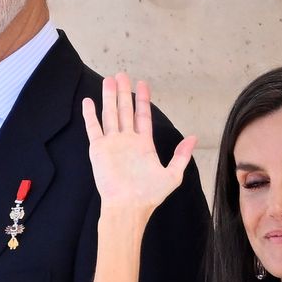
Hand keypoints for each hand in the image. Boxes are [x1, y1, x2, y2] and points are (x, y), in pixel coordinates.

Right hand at [82, 73, 195, 220]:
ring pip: (110, 114)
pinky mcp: (98, 149)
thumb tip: (193, 138)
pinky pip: (93, 128)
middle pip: (125, 110)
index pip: (143, 116)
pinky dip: (90, 115)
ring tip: (108, 80)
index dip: (143, 99)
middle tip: (122, 74)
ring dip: (109, 97)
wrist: (129, 206)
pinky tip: (88, 101)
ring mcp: (112, 143)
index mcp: (143, 144)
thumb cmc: (150, 194)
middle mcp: (127, 140)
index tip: (142, 83)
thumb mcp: (173, 175)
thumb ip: (181, 155)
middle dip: (124, 93)